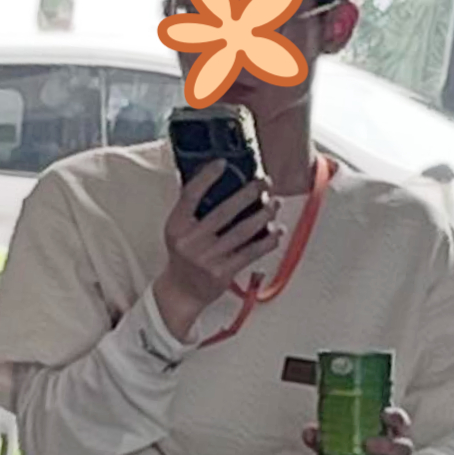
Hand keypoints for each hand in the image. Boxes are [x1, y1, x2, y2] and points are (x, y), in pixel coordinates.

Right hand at [153, 159, 280, 341]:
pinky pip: (250, 253)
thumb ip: (192, 209)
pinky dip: (267, 241)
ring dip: (263, 215)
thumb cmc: (185, 256)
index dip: (206, 178)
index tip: (223, 163)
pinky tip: (276, 231)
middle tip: (264, 181)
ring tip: (275, 203)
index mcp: (176, 226)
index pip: (190, 196)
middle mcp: (190, 242)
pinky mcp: (223, 272)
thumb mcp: (179, 230)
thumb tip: (211, 177)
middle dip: (248, 194)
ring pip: (242, 231)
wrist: (182, 290)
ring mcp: (207, 258)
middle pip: (223, 212)